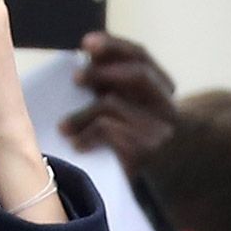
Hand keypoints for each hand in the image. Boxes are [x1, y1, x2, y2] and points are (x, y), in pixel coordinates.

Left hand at [60, 32, 177, 168]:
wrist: (163, 187)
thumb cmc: (136, 147)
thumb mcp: (131, 112)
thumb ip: (116, 87)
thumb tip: (87, 60)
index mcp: (163, 89)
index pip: (141, 56)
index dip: (114, 45)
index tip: (86, 43)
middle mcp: (167, 105)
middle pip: (136, 74)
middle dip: (102, 73)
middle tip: (76, 78)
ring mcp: (159, 128)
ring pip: (114, 103)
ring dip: (83, 114)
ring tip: (63, 127)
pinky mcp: (147, 152)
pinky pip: (109, 131)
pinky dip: (87, 136)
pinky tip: (77, 144)